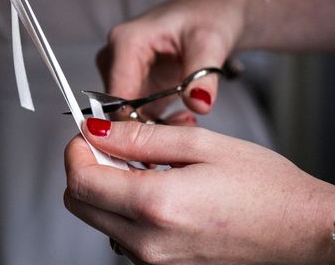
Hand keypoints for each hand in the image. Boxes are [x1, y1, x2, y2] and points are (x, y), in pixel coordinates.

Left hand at [64, 119, 334, 263]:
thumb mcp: (200, 144)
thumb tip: (96, 129)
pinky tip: (158, 190)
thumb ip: (139, 137)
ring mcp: (155, 263)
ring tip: (148, 168)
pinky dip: (127, 209)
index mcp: (157, 206)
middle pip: (80, 203)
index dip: (76, 150)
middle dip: (88, 167)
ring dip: (108, 189)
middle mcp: (149, 244)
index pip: (80, 181)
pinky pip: (123, 236)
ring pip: (99, 219)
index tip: (89, 134)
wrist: (304, 232)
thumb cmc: (265, 188)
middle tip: (117, 146)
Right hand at [96, 0, 248, 119]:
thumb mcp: (211, 43)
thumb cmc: (209, 16)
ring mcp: (121, 70)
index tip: (164, 143)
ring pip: (126, 115)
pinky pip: (136, 114)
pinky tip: (182, 118)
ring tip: (188, 121)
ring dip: (155, 127)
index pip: (116, 96)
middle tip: (186, 127)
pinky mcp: (132, 83)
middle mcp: (115, 56)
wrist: (214, 12)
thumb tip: (199, 105)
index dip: (135, 125)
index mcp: (125, 42)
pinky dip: (157, 123)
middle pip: (117, 108)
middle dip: (149, 127)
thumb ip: (203, 75)